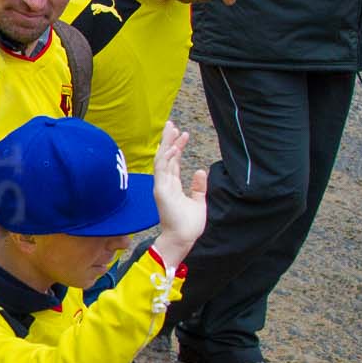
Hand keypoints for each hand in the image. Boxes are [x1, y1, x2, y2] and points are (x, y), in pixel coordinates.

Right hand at [148, 121, 206, 268]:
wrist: (183, 238)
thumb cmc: (189, 224)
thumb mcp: (199, 201)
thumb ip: (199, 187)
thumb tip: (200, 170)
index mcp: (172, 186)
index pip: (172, 162)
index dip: (176, 147)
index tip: (182, 134)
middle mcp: (164, 184)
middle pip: (164, 157)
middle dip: (167, 140)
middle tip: (171, 124)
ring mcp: (161, 187)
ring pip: (162, 160)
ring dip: (168, 144)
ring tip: (173, 129)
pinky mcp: (161, 191)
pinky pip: (163, 170)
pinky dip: (168, 158)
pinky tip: (174, 147)